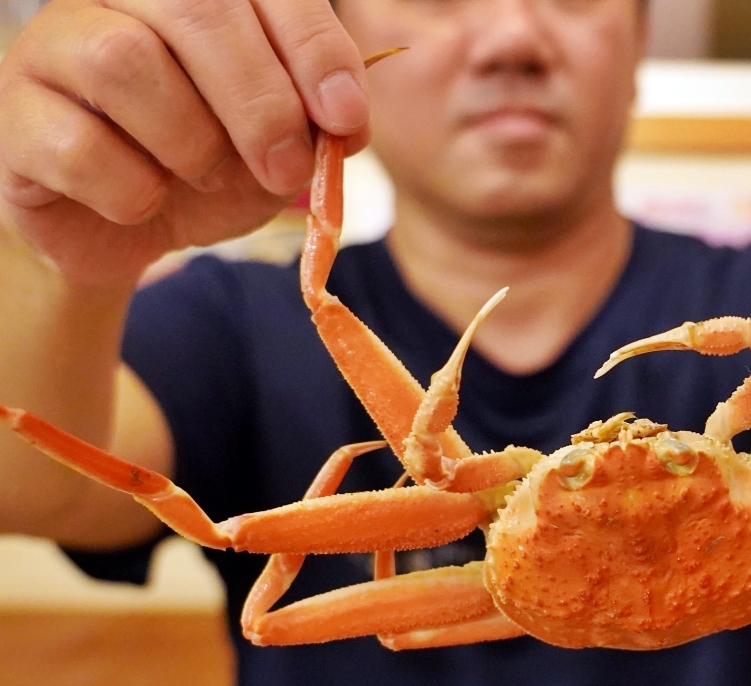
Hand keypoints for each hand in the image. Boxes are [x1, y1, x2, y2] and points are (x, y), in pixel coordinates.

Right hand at [0, 0, 371, 288]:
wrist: (127, 226)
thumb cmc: (207, 168)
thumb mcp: (279, 148)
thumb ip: (314, 125)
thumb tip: (343, 120)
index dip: (312, 47)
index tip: (345, 117)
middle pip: (194, 9)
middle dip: (260, 100)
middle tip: (287, 167)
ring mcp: (55, 46)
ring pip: (125, 60)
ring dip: (190, 141)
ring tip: (202, 175)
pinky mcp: (14, 114)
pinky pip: (76, 144)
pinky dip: (129, 189)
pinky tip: (140, 200)